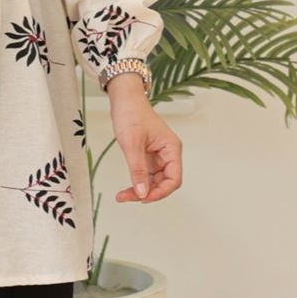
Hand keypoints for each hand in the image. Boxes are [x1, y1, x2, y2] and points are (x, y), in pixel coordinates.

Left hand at [106, 76, 182, 203]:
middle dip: (147, 193)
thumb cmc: (132, 114)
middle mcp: (168, 154)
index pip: (174, 179)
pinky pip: (145, 175)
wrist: (124, 100)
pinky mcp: (148, 157)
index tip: (144, 198)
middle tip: (127, 198)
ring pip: (154, 182)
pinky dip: (137, 183)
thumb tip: (142, 193)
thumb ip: (138, 170)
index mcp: (171, 149)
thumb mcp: (132, 144)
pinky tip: (126, 188)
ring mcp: (158, 156)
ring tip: (123, 196)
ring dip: (140, 190)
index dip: (161, 192)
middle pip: (164, 183)